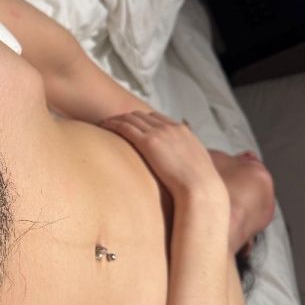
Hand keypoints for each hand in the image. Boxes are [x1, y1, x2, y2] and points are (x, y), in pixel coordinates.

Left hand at [100, 111, 226, 202]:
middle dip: (126, 117)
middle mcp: (170, 128)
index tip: (130, 125)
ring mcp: (159, 133)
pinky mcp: (148, 142)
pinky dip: (113, 124)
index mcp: (182, 131)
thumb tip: (184, 169)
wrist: (201, 189)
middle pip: (141, 115)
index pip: (156, 117)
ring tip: (103, 124)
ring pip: (131, 118)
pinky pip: (125, 127)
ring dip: (116, 119)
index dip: (140, 120)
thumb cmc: (199, 186)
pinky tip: (103, 126)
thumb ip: (188, 160)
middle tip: (112, 123)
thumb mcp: (197, 166)